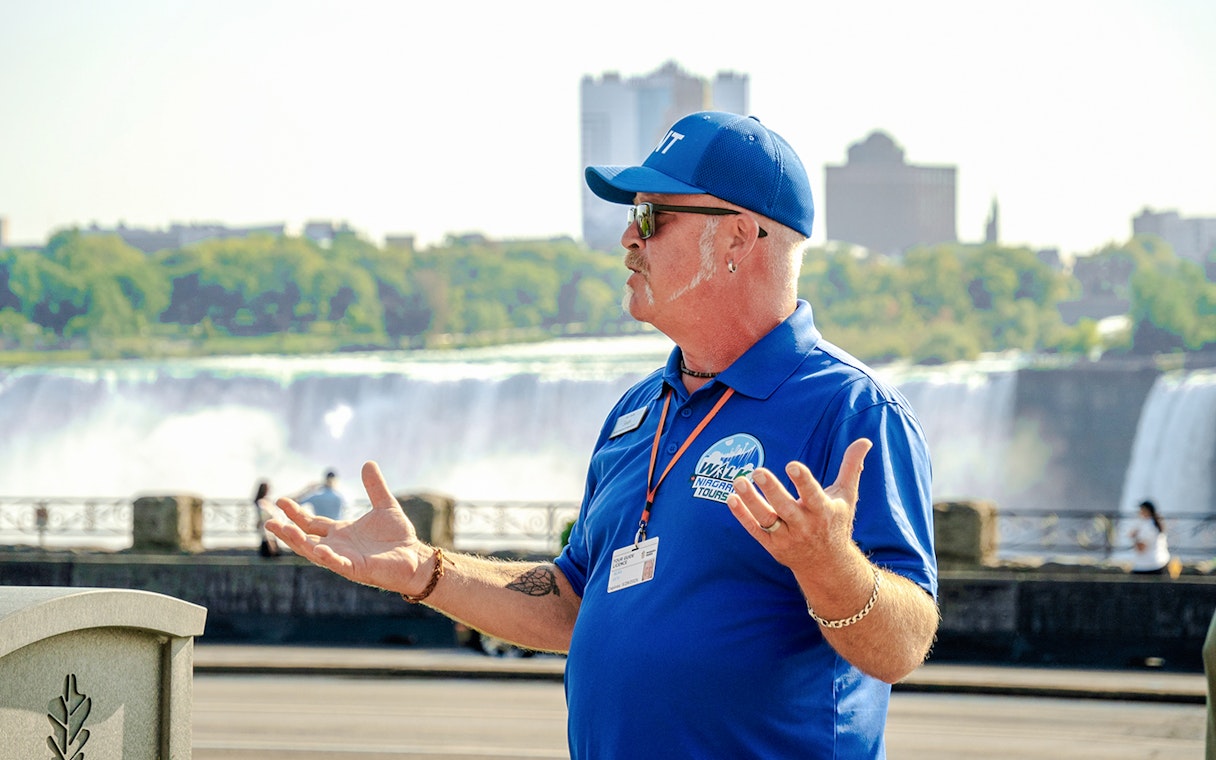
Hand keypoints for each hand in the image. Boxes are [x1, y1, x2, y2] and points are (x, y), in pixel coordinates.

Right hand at [265, 460, 428, 593]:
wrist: (416, 558)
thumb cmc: (399, 537)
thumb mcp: (385, 505)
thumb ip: (375, 487)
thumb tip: (368, 462)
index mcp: (341, 533)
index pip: (312, 523)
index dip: (296, 513)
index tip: (280, 501)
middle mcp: (338, 546)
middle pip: (305, 539)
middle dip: (287, 531)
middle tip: (268, 521)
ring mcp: (345, 559)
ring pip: (314, 552)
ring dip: (298, 543)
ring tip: (282, 530)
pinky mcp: (357, 569)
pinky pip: (338, 564)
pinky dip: (328, 557)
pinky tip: (318, 549)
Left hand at [725, 438, 871, 570]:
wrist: (827, 565)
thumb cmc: (836, 523)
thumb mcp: (847, 496)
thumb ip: (851, 467)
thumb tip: (865, 440)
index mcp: (823, 511)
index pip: (812, 495)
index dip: (803, 481)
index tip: (792, 465)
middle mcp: (804, 525)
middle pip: (785, 508)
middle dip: (772, 491)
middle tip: (758, 471)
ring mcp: (786, 537)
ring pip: (767, 519)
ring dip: (751, 501)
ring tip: (739, 481)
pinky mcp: (772, 545)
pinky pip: (754, 530)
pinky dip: (742, 516)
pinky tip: (731, 498)